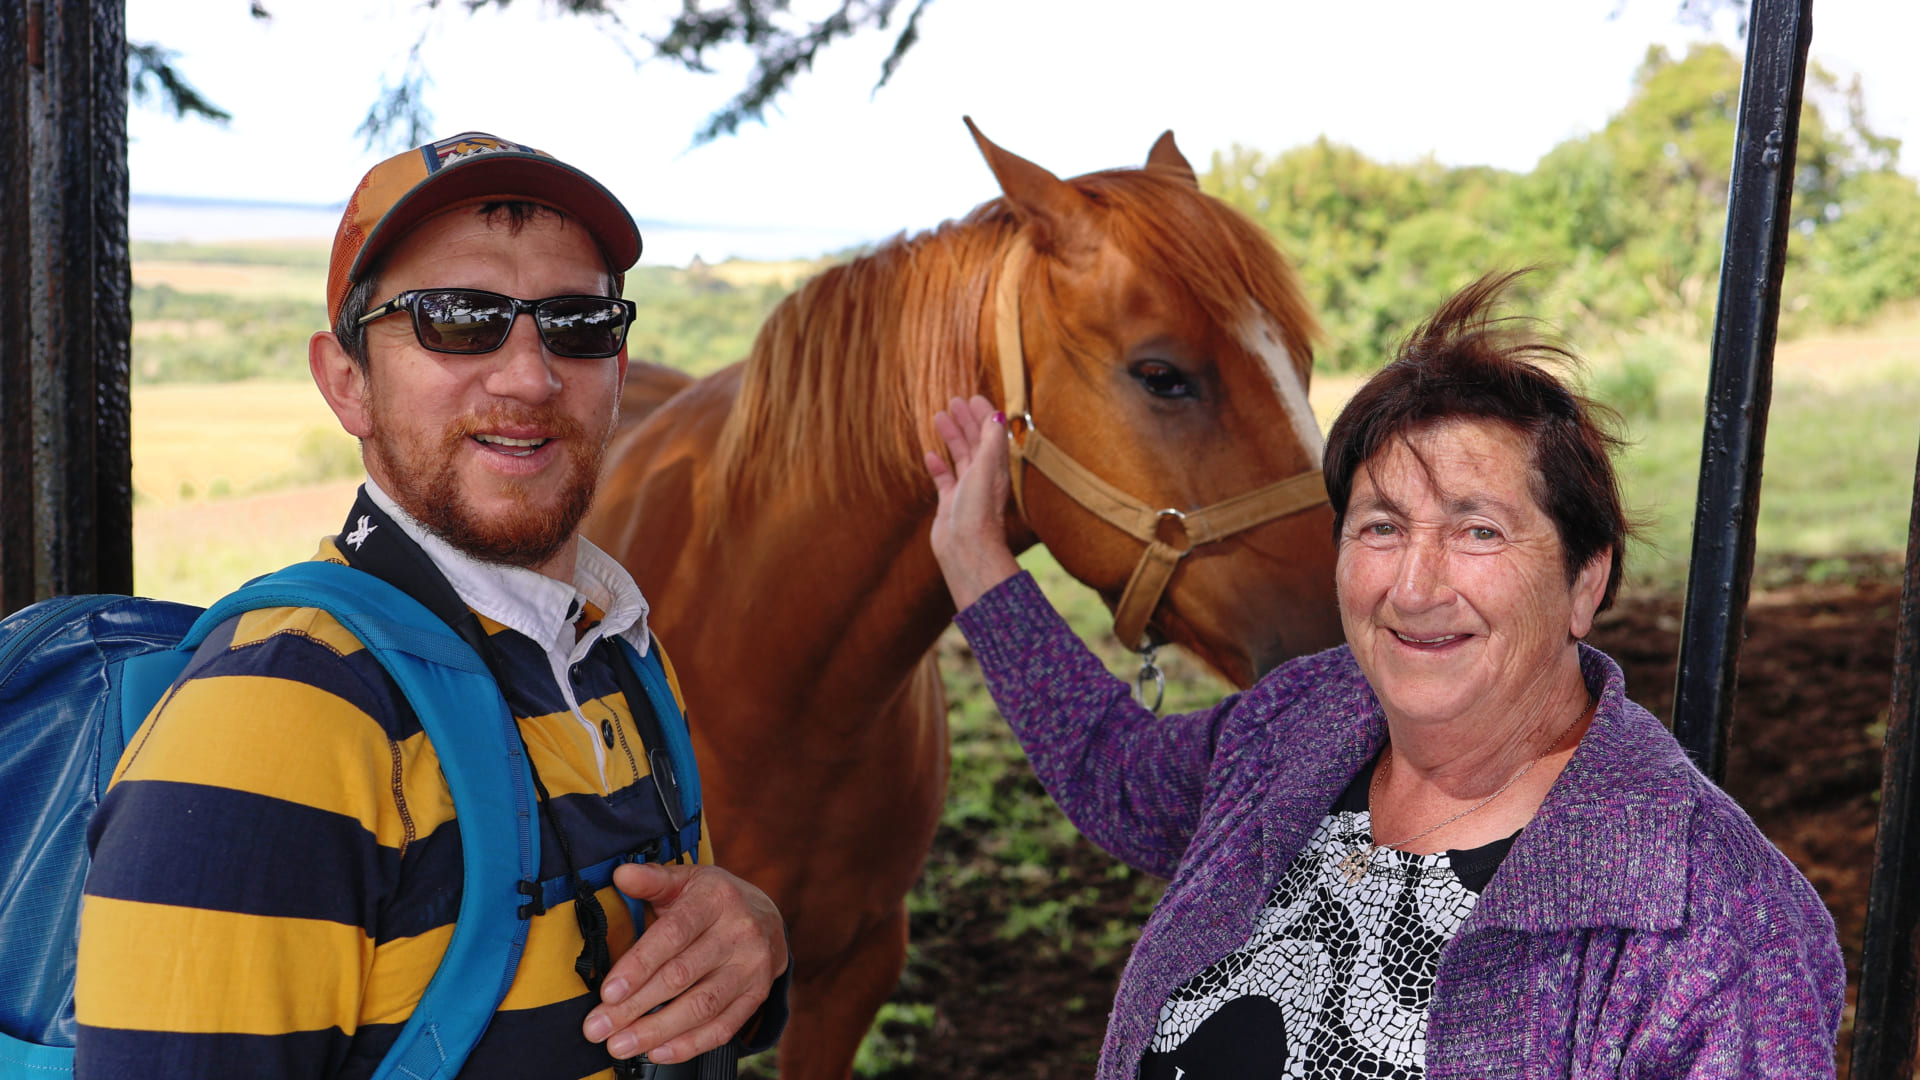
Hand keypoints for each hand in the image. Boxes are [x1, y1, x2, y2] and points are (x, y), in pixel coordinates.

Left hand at [582, 863, 787, 1064]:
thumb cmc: (712, 900)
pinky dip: (689, 1044)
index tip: (607, 992)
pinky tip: (658, 1052)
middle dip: (635, 1006)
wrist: (769, 916)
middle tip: (598, 1028)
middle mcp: (739, 932)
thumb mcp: (685, 880)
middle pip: (681, 976)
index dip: (639, 965)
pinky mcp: (758, 994)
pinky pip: (723, 1027)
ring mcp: (752, 966)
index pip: (673, 934)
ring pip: (702, 1006)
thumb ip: (652, 879)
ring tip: (620, 1045)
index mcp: (715, 898)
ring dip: (657, 1031)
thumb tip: (621, 874)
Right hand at [924, 394, 1021, 609]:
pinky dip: (938, 464)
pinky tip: (929, 454)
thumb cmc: (979, 511)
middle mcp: (983, 477)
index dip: (983, 414)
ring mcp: (967, 490)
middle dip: (966, 420)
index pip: (991, 433)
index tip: (972, 397)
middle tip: (954, 401)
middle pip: (975, 441)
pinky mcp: (950, 504)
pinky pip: (945, 479)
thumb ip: (991, 440)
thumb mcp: (986, 468)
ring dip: (951, 437)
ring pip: (960, 457)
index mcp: (996, 467)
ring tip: (939, 418)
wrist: (966, 549)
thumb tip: (996, 414)